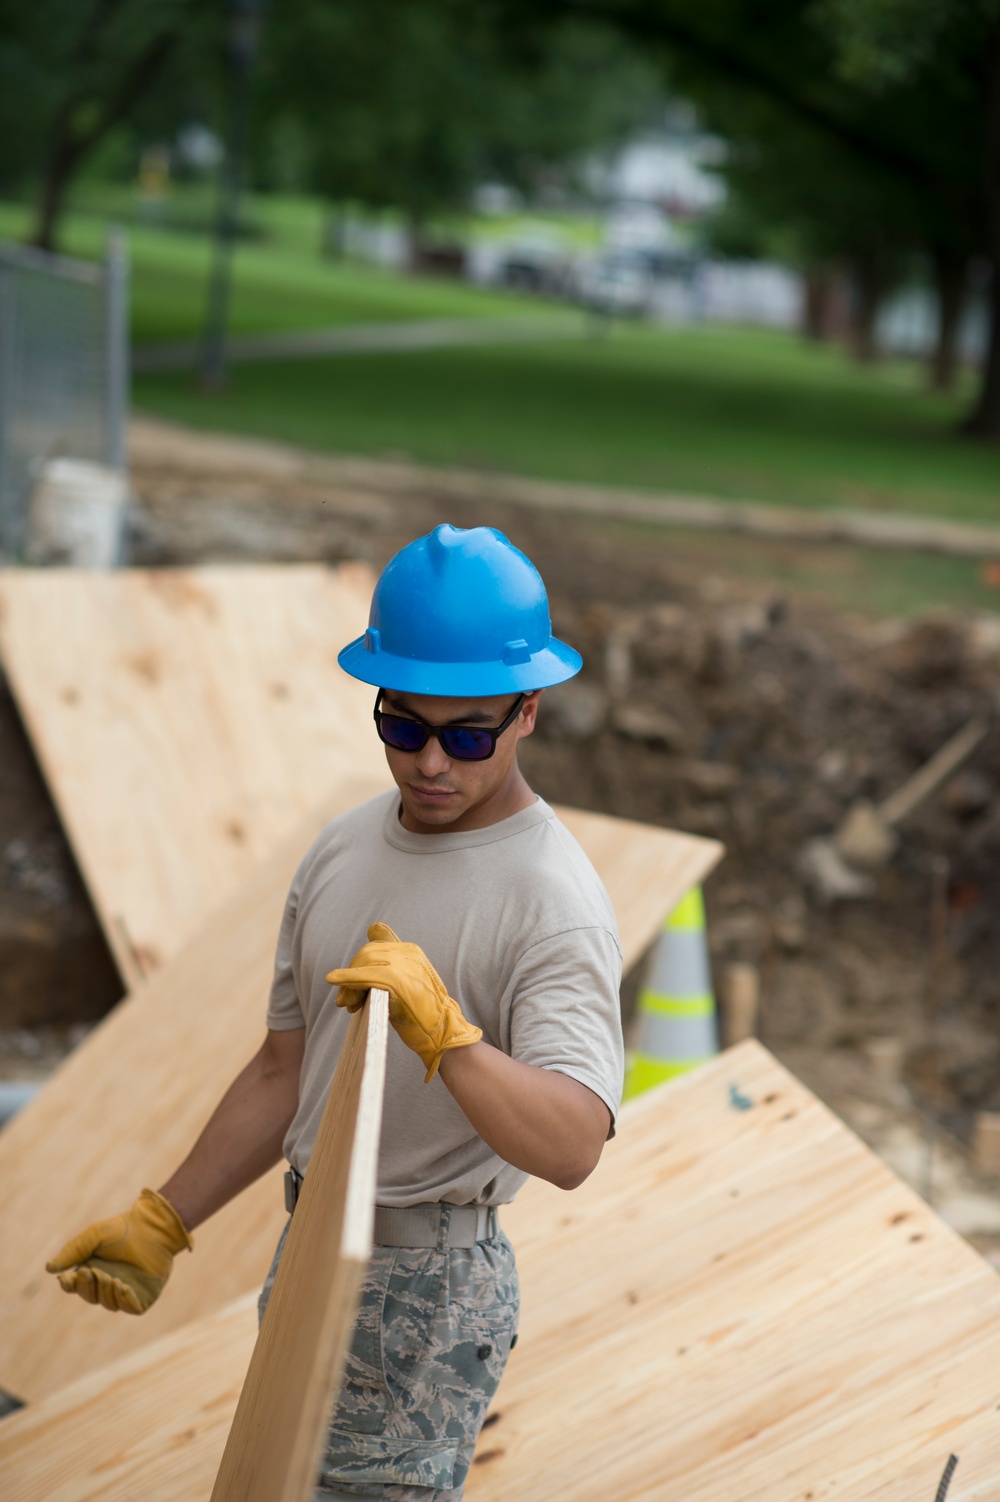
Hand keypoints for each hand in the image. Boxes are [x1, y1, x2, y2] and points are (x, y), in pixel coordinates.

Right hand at [46, 1188, 192, 1314]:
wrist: (153, 1226)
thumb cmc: (123, 1229)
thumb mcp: (93, 1237)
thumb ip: (73, 1251)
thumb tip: (49, 1268)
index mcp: (94, 1270)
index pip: (75, 1286)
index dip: (69, 1284)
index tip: (66, 1278)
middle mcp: (108, 1283)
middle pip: (90, 1296)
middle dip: (87, 1286)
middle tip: (91, 1271)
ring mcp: (126, 1291)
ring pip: (108, 1303)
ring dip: (105, 1292)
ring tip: (110, 1277)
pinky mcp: (143, 1296)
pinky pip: (130, 1307)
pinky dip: (124, 1300)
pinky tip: (122, 1287)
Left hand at [327, 922, 481, 1081]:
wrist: (441, 1032)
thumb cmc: (421, 1013)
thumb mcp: (407, 983)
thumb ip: (389, 969)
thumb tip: (361, 962)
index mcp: (411, 951)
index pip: (376, 943)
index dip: (361, 959)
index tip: (352, 973)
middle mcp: (408, 952)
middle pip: (367, 954)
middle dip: (350, 975)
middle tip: (345, 1000)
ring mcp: (403, 964)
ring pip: (364, 963)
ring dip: (348, 983)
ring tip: (348, 1004)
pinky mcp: (396, 980)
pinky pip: (365, 975)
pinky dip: (346, 978)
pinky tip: (334, 981)